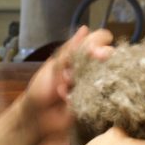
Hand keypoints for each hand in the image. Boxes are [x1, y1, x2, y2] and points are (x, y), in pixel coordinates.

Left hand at [22, 26, 113, 140]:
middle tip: (76, 72)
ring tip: (63, 87)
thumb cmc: (41, 88)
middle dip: (93, 64)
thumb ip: (70, 50)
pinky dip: (78, 96)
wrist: (36, 116)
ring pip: (104, 77)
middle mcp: (90, 68)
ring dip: (81, 81)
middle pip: (108, 57)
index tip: (96, 53)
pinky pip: (97, 96)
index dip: (101, 43)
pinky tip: (65, 99)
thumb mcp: (53, 66)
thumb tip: (85, 28)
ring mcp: (94, 85)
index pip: (99, 40)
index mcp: (79, 56)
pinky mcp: (95, 103)